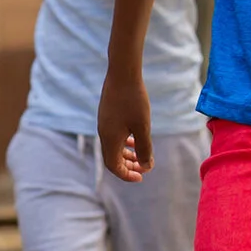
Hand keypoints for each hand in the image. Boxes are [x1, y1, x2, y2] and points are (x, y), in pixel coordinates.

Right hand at [98, 68, 152, 182]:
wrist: (122, 73)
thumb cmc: (134, 100)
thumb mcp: (143, 127)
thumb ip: (145, 148)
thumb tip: (146, 167)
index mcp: (110, 139)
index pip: (113, 166)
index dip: (127, 175)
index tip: (141, 177)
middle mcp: (104, 133)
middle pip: (112, 158)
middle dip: (128, 166)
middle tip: (144, 168)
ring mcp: (104, 123)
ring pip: (114, 146)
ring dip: (127, 154)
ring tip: (141, 155)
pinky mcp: (107, 115)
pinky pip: (114, 136)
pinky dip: (124, 142)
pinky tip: (136, 137)